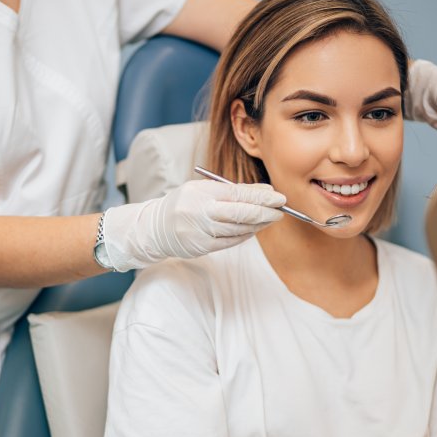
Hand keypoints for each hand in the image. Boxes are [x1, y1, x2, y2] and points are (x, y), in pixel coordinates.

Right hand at [102, 180, 285, 271]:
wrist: (155, 228)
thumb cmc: (183, 204)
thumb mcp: (201, 189)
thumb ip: (230, 191)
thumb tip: (264, 193)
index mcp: (201, 192)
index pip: (238, 193)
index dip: (262, 197)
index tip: (279, 197)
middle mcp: (201, 211)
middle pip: (241, 212)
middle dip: (265, 211)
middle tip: (282, 210)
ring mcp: (201, 231)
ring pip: (239, 228)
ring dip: (259, 224)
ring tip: (271, 218)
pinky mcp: (202, 247)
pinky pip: (231, 241)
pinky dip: (246, 235)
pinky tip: (255, 229)